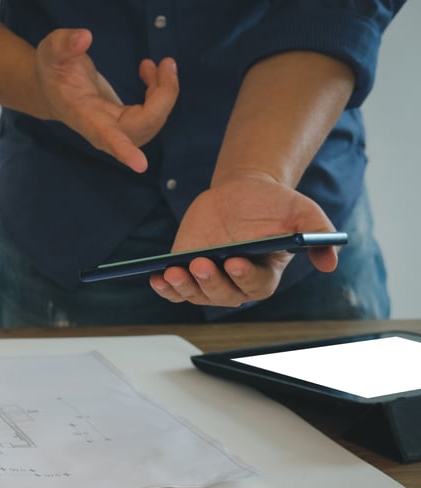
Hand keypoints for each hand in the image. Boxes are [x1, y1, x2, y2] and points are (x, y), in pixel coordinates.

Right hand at [34, 28, 177, 172]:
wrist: (50, 89)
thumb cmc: (52, 70)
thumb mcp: (51, 50)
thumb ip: (65, 43)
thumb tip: (85, 37)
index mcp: (83, 114)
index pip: (104, 135)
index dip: (123, 150)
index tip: (140, 165)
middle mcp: (101, 129)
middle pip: (141, 128)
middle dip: (163, 98)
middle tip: (165, 63)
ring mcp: (115, 128)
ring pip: (152, 124)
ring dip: (165, 94)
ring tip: (158, 64)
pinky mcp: (125, 123)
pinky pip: (153, 116)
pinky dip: (161, 93)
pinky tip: (150, 71)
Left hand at [150, 171, 338, 306]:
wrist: (242, 193)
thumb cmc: (274, 205)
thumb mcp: (302, 213)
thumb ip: (319, 234)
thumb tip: (330, 262)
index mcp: (265, 275)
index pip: (255, 284)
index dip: (244, 276)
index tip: (234, 262)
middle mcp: (236, 284)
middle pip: (222, 293)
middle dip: (210, 281)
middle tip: (200, 263)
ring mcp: (210, 280)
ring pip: (196, 294)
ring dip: (183, 286)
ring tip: (172, 272)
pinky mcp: (187, 272)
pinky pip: (175, 289)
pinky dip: (165, 286)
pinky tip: (155, 277)